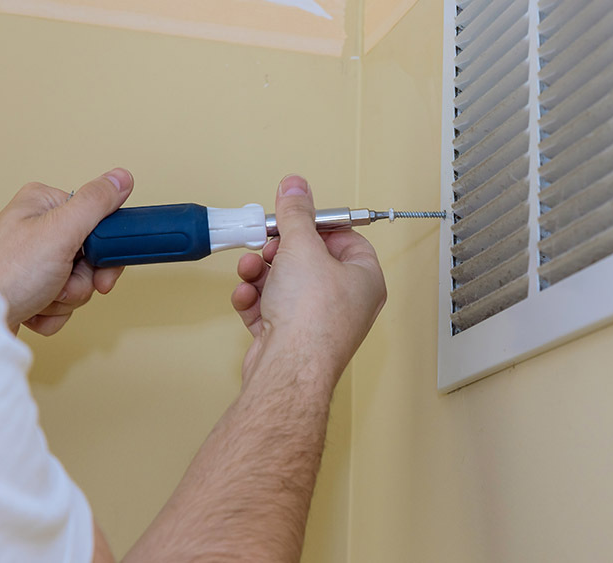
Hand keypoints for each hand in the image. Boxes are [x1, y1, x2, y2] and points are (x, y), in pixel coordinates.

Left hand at [0, 169, 133, 334]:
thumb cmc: (6, 274)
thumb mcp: (60, 232)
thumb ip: (95, 203)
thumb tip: (121, 177)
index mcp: (45, 205)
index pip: (99, 221)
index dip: (105, 250)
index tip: (101, 265)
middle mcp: (39, 228)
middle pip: (91, 257)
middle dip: (82, 281)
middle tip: (65, 284)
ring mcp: (36, 260)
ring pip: (80, 282)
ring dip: (67, 298)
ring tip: (42, 296)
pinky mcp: (33, 286)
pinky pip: (63, 301)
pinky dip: (54, 311)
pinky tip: (35, 306)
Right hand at [231, 175, 385, 390]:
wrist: (289, 367)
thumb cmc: (312, 317)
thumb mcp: (302, 246)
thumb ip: (296, 213)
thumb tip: (296, 187)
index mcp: (365, 279)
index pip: (346, 239)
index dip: (317, 225)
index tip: (294, 217)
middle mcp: (347, 302)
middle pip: (311, 261)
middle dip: (281, 250)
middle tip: (268, 244)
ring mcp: (318, 323)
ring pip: (286, 285)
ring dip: (261, 273)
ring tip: (251, 268)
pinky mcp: (291, 339)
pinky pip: (271, 309)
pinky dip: (255, 299)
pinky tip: (247, 295)